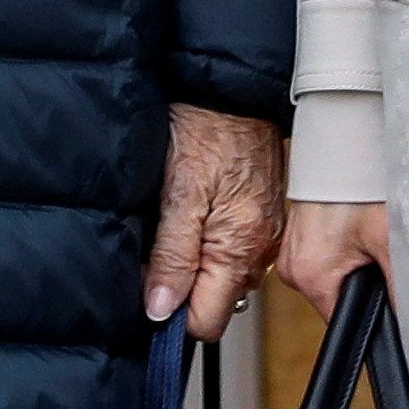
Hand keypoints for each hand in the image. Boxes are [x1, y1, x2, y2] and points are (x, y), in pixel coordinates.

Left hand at [145, 105, 285, 340]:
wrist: (229, 87)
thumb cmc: (205, 128)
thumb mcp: (177, 193)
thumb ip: (172, 255)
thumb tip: (160, 309)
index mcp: (240, 249)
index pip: (207, 321)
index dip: (172, 315)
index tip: (146, 295)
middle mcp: (259, 249)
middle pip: (215, 301)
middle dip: (182, 288)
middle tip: (152, 253)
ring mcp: (263, 234)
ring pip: (222, 276)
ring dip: (194, 265)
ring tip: (171, 227)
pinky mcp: (260, 217)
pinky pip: (231, 250)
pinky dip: (208, 243)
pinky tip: (190, 215)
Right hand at [277, 197, 390, 316]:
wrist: (336, 147)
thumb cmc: (356, 186)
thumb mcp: (388, 239)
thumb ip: (400, 287)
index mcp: (311, 277)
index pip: (343, 323)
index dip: (369, 316)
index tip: (385, 295)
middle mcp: (292, 270)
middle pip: (336, 303)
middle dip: (361, 288)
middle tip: (378, 257)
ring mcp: (290, 256)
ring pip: (329, 282)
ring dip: (350, 270)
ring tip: (365, 241)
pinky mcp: (294, 243)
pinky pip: (320, 263)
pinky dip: (339, 255)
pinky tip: (352, 234)